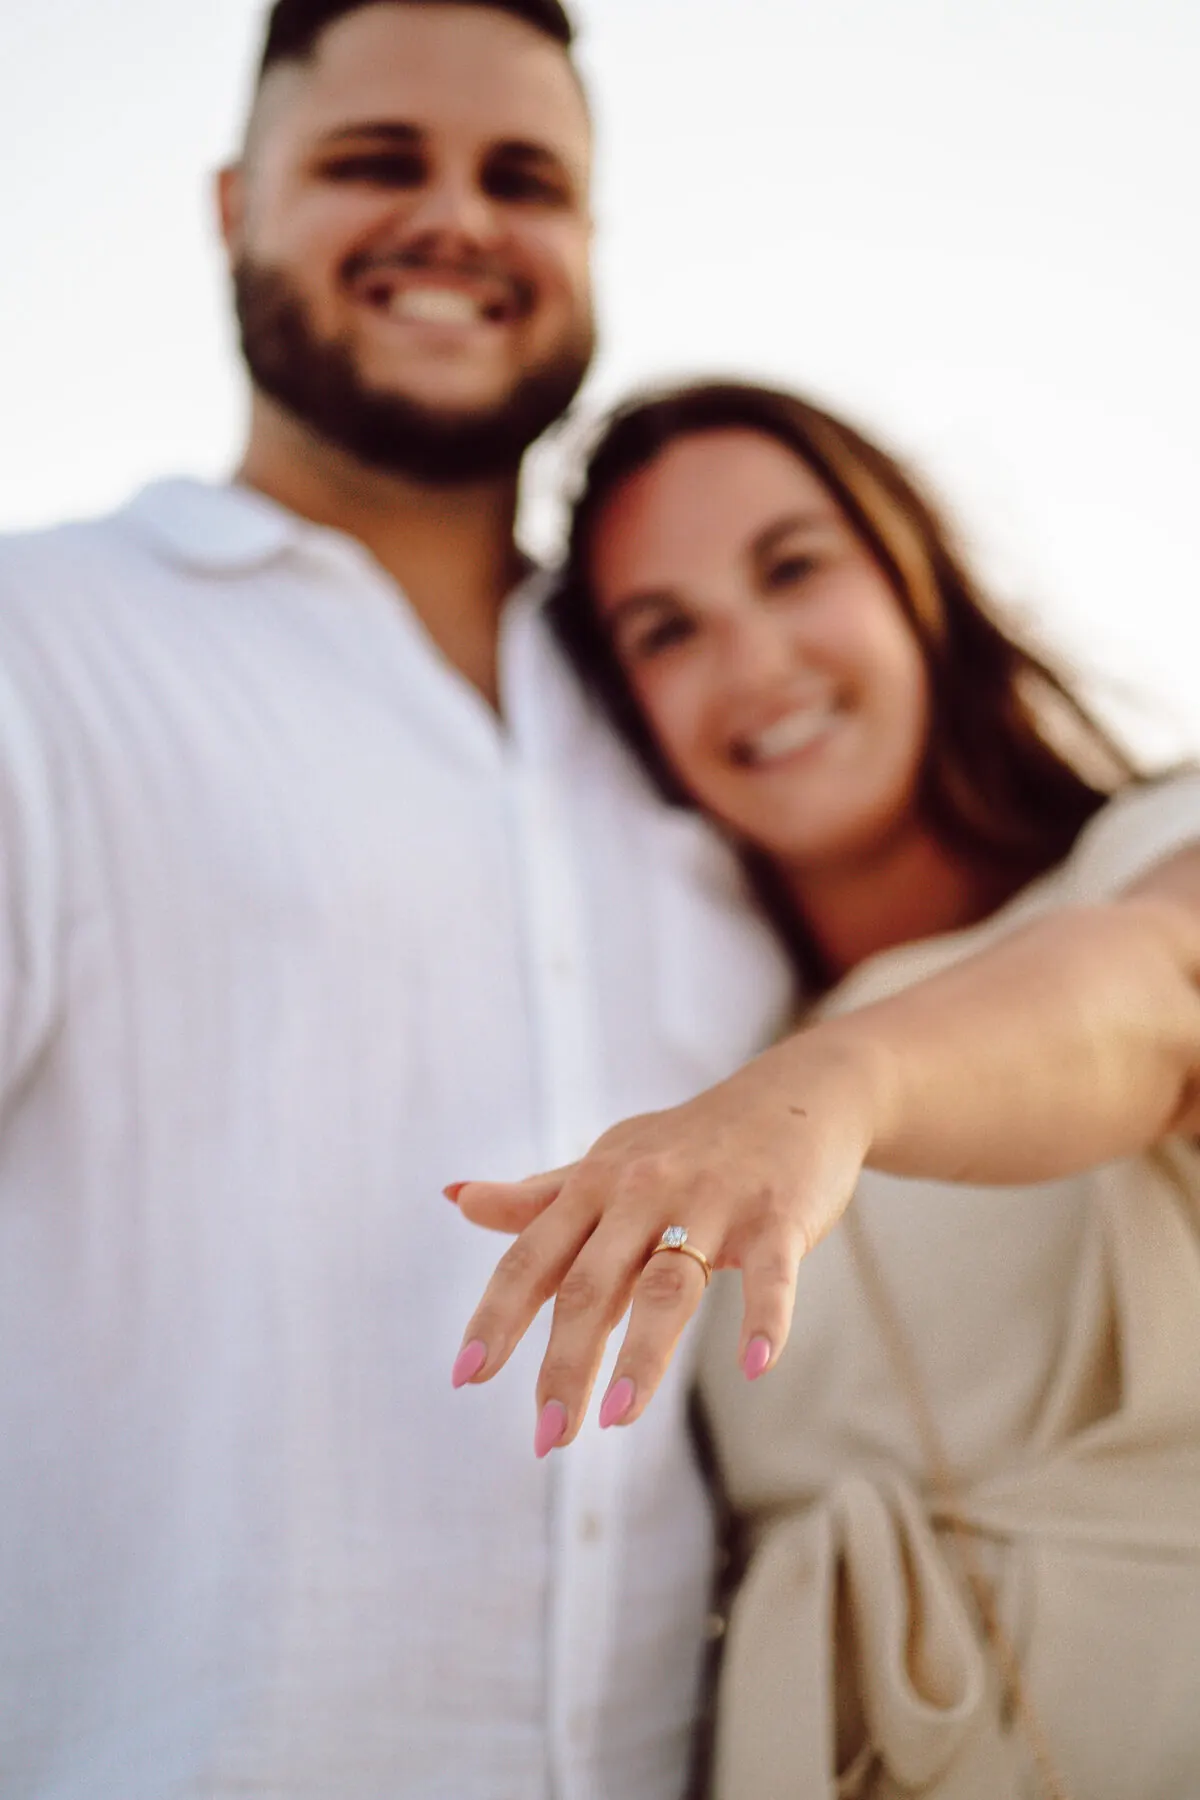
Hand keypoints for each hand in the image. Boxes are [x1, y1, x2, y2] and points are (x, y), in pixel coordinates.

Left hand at [449, 1030, 884, 1454]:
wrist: (794, 1095)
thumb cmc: (689, 1142)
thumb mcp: (608, 1162)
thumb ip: (538, 1196)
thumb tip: (456, 1199)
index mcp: (596, 1185)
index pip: (532, 1257)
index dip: (497, 1315)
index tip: (466, 1376)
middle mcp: (645, 1191)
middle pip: (592, 1284)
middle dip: (565, 1362)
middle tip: (548, 1436)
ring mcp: (713, 1201)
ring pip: (670, 1284)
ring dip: (642, 1356)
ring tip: (615, 1419)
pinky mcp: (778, 1214)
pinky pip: (771, 1272)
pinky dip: (767, 1318)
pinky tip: (757, 1366)